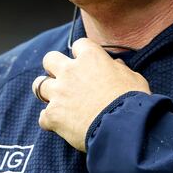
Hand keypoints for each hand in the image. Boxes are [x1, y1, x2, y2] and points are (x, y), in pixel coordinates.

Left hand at [33, 38, 150, 151]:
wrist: (123, 127)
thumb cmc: (132, 101)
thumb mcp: (133, 78)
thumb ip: (119, 69)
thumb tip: (115, 65)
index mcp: (91, 58)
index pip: (78, 45)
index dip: (81, 54)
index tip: (86, 64)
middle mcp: (70, 71)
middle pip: (49, 59)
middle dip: (54, 67)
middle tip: (64, 79)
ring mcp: (59, 92)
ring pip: (39, 85)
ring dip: (48, 93)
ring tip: (57, 101)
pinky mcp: (53, 114)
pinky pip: (43, 116)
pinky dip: (50, 120)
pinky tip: (60, 125)